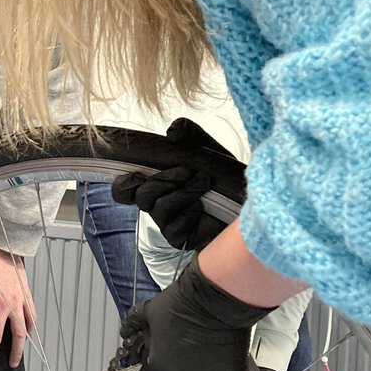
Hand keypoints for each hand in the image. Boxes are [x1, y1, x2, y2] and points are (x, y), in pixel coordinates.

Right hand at [111, 118, 237, 250]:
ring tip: (205, 182)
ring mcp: (167, 223)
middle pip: (141, 196)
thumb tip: (171, 132)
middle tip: (187, 171)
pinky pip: (175, 227)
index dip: (123, 185)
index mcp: (155, 184)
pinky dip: (191, 212)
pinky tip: (205, 207)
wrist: (247, 198)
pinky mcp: (180, 238)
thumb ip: (188, 133)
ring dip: (184, 191)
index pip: (123, 190)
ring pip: (159, 208)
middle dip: (163, 180)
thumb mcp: (205, 148)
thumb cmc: (221, 175)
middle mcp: (156, 204)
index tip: (136, 174)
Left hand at [120, 254, 273, 370]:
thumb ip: (133, 325)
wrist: (215, 298)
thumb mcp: (148, 311)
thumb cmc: (180, 304)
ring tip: (209, 347)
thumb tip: (125, 332)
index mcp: (162, 370)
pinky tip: (225, 348)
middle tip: (193, 354)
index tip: (174, 364)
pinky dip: (227, 366)